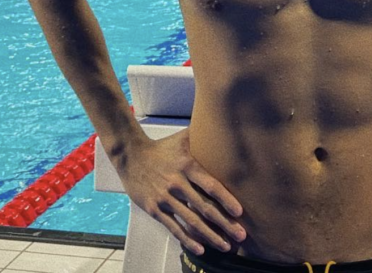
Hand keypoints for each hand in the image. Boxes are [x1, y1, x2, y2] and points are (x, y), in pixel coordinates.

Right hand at [116, 129, 245, 255]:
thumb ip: (202, 134)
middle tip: (241, 235)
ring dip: (210, 235)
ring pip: (191, 221)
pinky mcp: (154, 208)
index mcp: (187, 165)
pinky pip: (173, 227)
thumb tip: (223, 123)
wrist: (131, 155)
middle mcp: (177, 182)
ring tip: (226, 245)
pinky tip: (201, 248)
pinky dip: (187, 239)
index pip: (210, 185)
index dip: (226, 199)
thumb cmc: (161, 148)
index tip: (239, 212)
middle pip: (204, 207)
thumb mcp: (182, 138)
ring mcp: (164, 198)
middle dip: (224, 223)